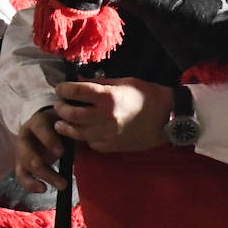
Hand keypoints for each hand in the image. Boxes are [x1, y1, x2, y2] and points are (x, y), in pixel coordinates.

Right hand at [15, 107, 66, 192]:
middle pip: (27, 152)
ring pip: (24, 166)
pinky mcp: (21, 163)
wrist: (48, 124)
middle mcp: (25, 136)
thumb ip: (70, 133)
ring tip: (51, 188)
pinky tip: (42, 189)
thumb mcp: (66, 123)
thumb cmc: (60, 124)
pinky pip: (22, 176)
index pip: (39, 128)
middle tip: (60, 178)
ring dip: (38, 178)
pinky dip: (30, 184)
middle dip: (42, 167)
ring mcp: (21, 151)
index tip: (61, 152)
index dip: (48, 140)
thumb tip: (74, 154)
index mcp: (37, 122)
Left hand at [52, 78, 171, 152]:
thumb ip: (101, 84)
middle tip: (59, 106)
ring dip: (66, 127)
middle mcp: (105, 116)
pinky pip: (91, 144)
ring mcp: (108, 133)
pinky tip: (84, 132)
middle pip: (72, 115)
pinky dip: (84, 138)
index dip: (64, 89)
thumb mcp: (124, 82)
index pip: (77, 92)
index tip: (60, 88)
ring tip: (62, 123)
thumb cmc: (148, 95)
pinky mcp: (113, 146)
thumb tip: (80, 82)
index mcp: (108, 97)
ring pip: (78, 133)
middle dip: (61, 109)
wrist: (168, 117)